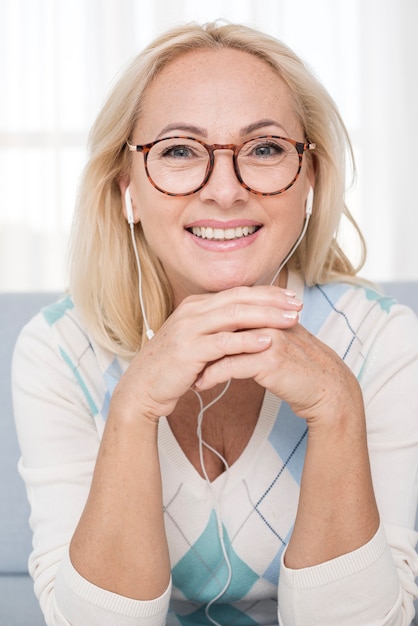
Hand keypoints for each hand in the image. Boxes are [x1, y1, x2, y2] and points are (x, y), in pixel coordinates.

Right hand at [111, 285, 301, 420]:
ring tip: (290, 320)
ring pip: (234, 316)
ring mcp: (189, 329)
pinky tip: (267, 342)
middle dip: (272, 300)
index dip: (266, 293)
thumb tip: (249, 324)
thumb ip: (219, 328)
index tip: (290, 297)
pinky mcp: (189, 350)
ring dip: (265, 317)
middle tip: (298, 304)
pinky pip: (223, 342)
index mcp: (196, 306)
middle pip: (239, 299)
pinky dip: (246, 341)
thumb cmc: (174, 366)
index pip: (237, 292)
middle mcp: (192, 312)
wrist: (143, 387)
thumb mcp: (197, 340)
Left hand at [194, 319, 361, 423]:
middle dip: (200, 341)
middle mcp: (268, 320)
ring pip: (223, 345)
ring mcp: (269, 337)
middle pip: (223, 325)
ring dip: (201, 360)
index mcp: (270, 313)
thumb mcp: (279, 344)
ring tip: (187, 373)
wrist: (328, 389)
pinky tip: (201, 385)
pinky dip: (212, 376)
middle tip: (180, 356)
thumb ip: (259, 333)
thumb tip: (235, 333)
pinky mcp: (269, 359)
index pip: (230, 312)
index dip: (208, 326)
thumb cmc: (302, 369)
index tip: (190, 341)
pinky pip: (231, 365)